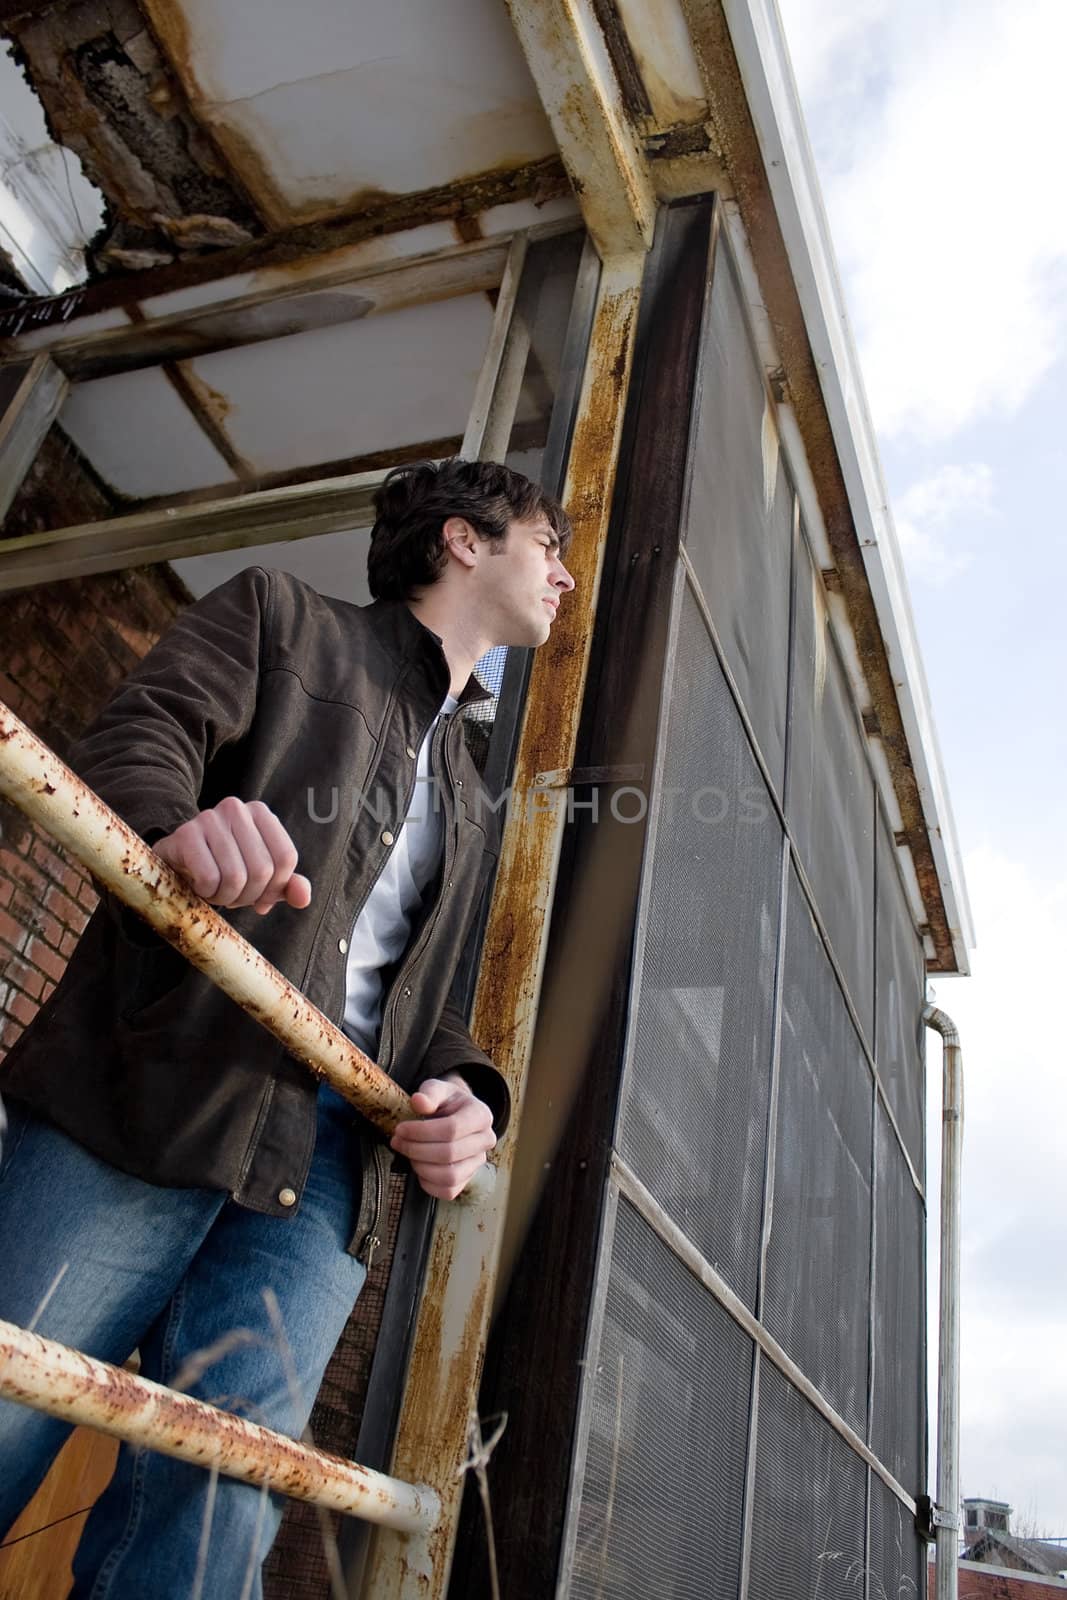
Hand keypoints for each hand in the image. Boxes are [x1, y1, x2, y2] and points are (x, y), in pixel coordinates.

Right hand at [154, 797, 311, 913]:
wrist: (175, 861)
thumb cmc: (223, 868)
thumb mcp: (260, 878)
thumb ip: (285, 885)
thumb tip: (304, 898)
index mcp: (260, 812)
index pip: (286, 858)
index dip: (275, 887)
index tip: (259, 895)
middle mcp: (236, 808)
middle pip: (262, 870)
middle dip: (248, 896)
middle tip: (233, 896)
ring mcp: (209, 818)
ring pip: (236, 877)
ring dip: (226, 897)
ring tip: (216, 892)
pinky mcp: (185, 834)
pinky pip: (210, 878)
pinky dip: (207, 893)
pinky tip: (199, 885)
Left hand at [390, 1073, 496, 1199]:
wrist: (455, 1115)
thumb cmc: (445, 1102)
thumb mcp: (437, 1089)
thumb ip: (429, 1093)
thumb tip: (418, 1101)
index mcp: (481, 1115)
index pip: (452, 1129)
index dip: (421, 1132)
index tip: (400, 1129)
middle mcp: (485, 1140)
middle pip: (449, 1154)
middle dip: (416, 1149)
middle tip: (397, 1141)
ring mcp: (478, 1162)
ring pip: (450, 1176)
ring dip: (421, 1167)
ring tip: (408, 1153)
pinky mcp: (468, 1179)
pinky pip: (448, 1191)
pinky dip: (427, 1183)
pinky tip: (418, 1165)